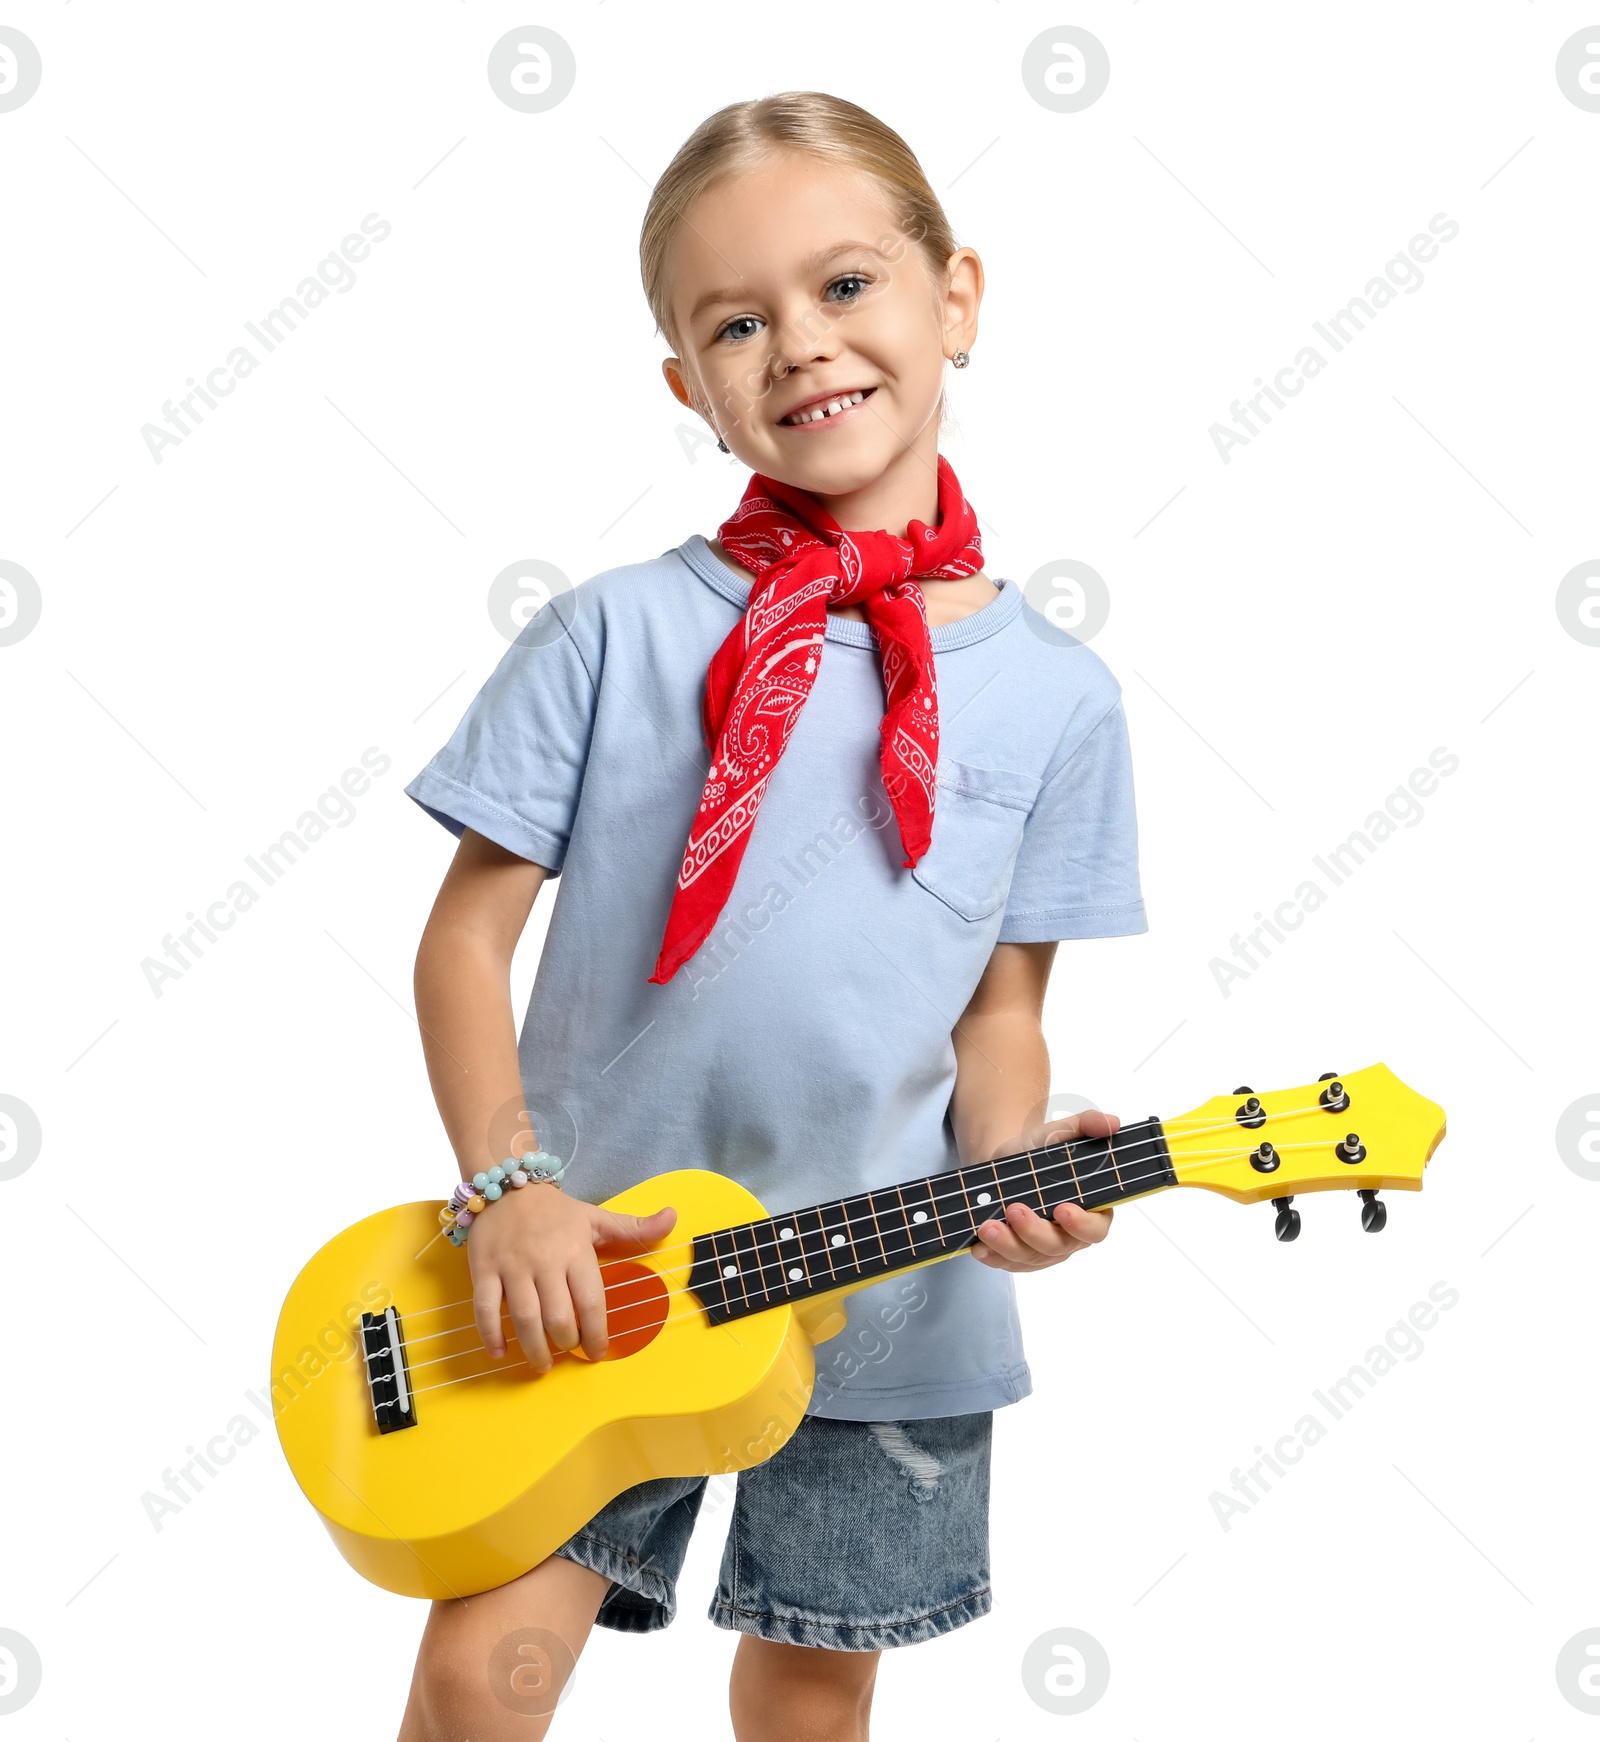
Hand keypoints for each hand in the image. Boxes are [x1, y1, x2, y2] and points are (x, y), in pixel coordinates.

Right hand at [465, 1179, 676, 1373]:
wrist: (508, 1187)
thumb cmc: (556, 1212)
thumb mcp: (597, 1217)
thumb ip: (634, 1227)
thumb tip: (673, 1218)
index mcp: (576, 1251)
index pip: (590, 1302)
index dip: (596, 1334)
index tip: (599, 1352)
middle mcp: (544, 1262)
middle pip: (557, 1317)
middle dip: (567, 1343)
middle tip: (569, 1351)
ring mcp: (512, 1267)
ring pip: (524, 1318)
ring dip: (534, 1349)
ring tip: (542, 1365)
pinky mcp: (483, 1270)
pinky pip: (484, 1309)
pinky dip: (492, 1335)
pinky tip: (501, 1352)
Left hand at [969, 1109, 1119, 1272]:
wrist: (1000, 1163)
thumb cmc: (1035, 1152)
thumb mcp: (1057, 1133)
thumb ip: (1085, 1126)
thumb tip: (1111, 1122)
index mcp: (1089, 1210)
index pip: (1095, 1229)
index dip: (1081, 1224)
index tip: (1062, 1209)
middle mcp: (1069, 1236)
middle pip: (1058, 1247)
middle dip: (1034, 1232)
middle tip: (1013, 1209)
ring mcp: (1043, 1250)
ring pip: (1030, 1258)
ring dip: (1008, 1246)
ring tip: (988, 1225)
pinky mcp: (1017, 1257)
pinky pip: (1007, 1263)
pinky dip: (993, 1257)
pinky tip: (979, 1245)